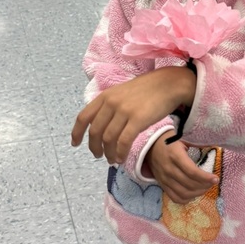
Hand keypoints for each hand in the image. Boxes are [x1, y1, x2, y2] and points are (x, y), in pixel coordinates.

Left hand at [70, 66, 195, 163]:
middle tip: (99, 156)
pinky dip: (120, 153)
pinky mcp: (138, 119)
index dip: (77, 133)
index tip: (75, 144)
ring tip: (112, 159)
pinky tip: (121, 158)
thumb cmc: (147, 90)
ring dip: (108, 153)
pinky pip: (123, 141)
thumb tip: (102, 124)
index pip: (83, 117)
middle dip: (94, 147)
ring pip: (108, 139)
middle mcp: (111, 103)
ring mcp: (124, 111)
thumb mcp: (122, 92)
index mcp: (105, 96)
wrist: (169, 84)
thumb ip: (110, 105)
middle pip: (95, 132)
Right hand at [147, 135, 217, 203]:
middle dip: (205, 186)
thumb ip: (197, 142)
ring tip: (205, 187)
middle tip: (212, 182)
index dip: (205, 178)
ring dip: (198, 193)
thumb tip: (215, 145)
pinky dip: (186, 199)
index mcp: (175, 156)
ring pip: (184, 193)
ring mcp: (164, 179)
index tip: (216, 179)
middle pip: (190, 184)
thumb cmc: (169, 140)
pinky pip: (175, 198)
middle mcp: (169, 169)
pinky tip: (194, 193)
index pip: (192, 172)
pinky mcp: (162, 185)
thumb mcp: (183, 137)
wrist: (150, 145)